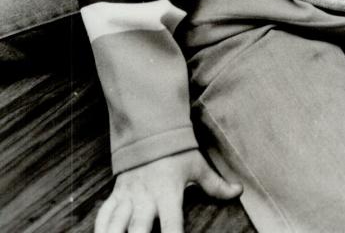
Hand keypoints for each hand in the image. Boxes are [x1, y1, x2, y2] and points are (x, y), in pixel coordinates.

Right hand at [94, 150, 241, 232]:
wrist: (150, 127)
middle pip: (138, 229)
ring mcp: (128, 196)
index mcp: (168, 193)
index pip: (171, 225)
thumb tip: (238, 191)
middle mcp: (146, 197)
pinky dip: (101, 229)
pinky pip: (103, 215)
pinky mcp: (116, 194)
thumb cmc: (177, 150)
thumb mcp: (197, 165)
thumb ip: (215, 184)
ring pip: (115, 224)